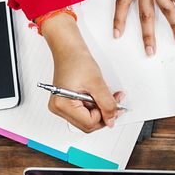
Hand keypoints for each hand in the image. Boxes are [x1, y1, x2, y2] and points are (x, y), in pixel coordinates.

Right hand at [42, 14, 122, 131]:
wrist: (69, 50)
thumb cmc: (76, 60)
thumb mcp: (97, 84)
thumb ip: (107, 105)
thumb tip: (111, 121)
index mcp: (62, 104)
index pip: (89, 123)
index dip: (105, 116)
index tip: (115, 107)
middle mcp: (58, 108)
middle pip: (88, 124)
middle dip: (104, 114)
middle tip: (114, 101)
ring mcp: (61, 107)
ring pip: (87, 119)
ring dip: (101, 109)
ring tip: (106, 95)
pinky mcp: (66, 103)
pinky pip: (84, 112)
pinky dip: (95, 106)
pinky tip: (99, 96)